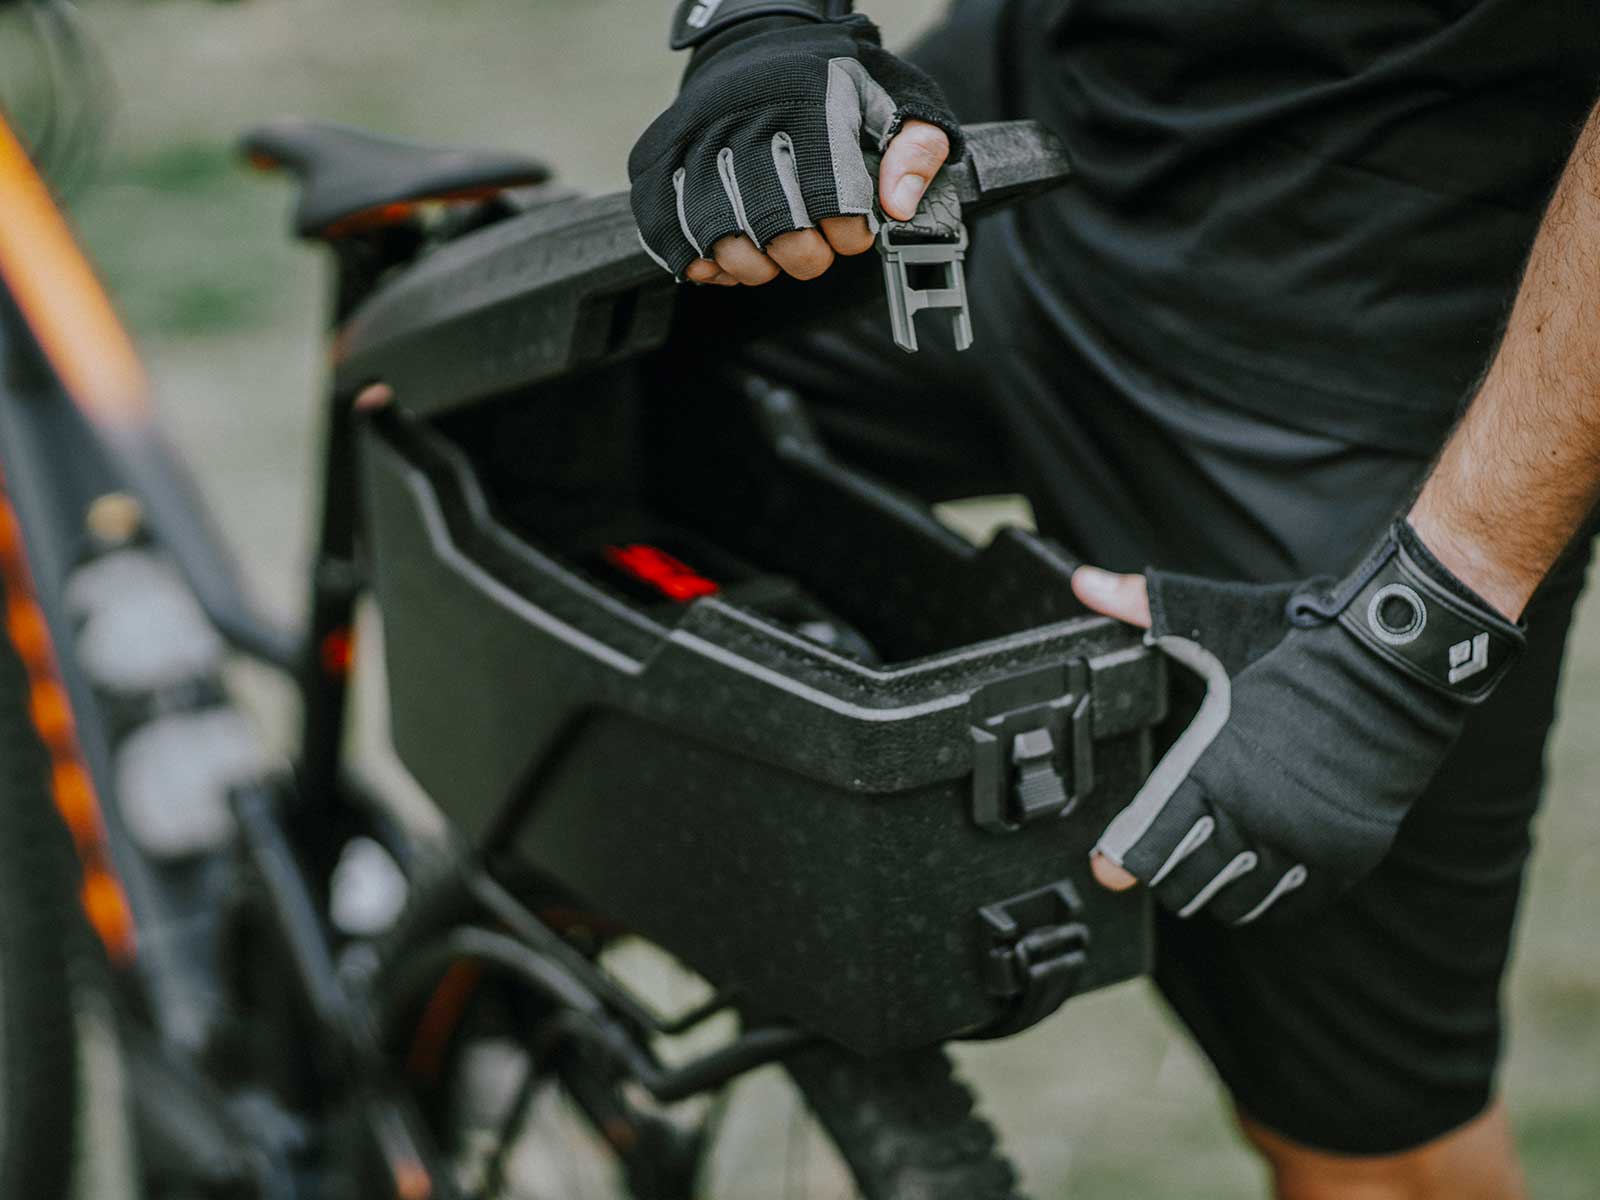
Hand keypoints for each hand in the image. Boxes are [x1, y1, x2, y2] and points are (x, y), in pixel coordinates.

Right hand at [629, 14, 960, 286]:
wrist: (758, 46)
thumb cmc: (829, 85)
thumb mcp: (892, 98)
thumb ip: (916, 148)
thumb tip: (898, 204)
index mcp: (809, 94)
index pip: (831, 190)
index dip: (848, 232)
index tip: (853, 236)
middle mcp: (744, 111)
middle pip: (771, 219)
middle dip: (801, 257)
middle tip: (812, 255)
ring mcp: (693, 133)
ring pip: (712, 229)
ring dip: (748, 265)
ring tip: (768, 261)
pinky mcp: (657, 155)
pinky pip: (660, 223)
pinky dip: (691, 257)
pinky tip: (720, 261)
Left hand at [1070, 521, 1526, 924]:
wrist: (1401, 658)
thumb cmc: (1302, 641)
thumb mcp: (1210, 618)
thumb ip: (1139, 607)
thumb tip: (1084, 583)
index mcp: (1213, 768)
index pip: (1149, 845)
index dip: (1121, 859)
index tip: (1107, 865)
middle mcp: (1256, 816)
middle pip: (1185, 883)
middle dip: (1162, 874)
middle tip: (1156, 857)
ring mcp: (1304, 841)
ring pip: (1236, 901)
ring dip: (1212, 889)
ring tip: (1200, 865)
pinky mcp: (1347, 853)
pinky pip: (1292, 904)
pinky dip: (1267, 898)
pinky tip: (1253, 874)